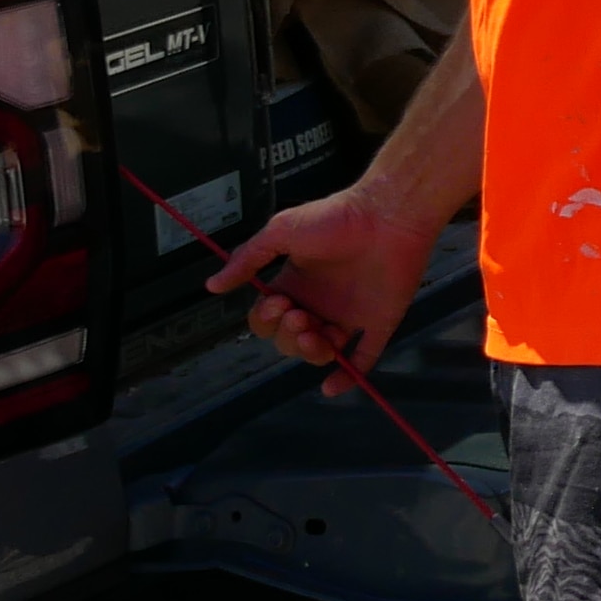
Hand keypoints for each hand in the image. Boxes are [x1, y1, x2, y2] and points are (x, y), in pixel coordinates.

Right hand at [208, 185, 439, 393]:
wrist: (387, 215)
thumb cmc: (336, 216)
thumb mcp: (281, 232)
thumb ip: (248, 260)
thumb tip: (212, 285)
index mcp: (295, 285)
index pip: (268, 319)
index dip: (265, 320)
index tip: (277, 303)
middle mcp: (320, 303)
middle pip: (289, 340)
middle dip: (287, 335)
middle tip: (299, 314)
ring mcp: (349, 315)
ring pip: (320, 353)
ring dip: (309, 353)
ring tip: (313, 333)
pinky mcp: (379, 322)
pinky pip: (364, 357)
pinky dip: (348, 376)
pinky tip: (332, 386)